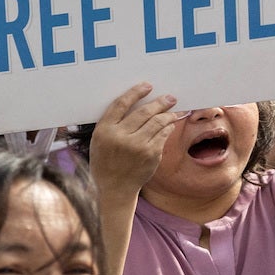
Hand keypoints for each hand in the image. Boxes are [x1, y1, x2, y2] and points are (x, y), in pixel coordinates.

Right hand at [87, 83, 179, 198]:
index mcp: (104, 131)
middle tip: (169, 98)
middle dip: (160, 102)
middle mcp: (120, 137)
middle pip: (144, 111)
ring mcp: (137, 146)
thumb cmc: (106, 161)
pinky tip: (169, 126)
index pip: (121, 104)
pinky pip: (163, 134)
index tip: (147, 86)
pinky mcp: (151, 154)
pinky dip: (168, 128)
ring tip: (173, 111)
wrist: (114, 188)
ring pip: (158, 121)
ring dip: (168, 114)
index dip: (136, 92)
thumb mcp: (100, 141)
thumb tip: (138, 103)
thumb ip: (114, 124)